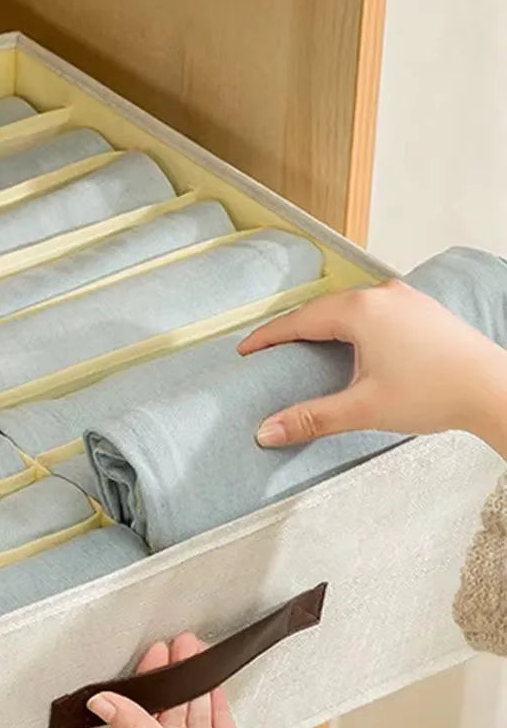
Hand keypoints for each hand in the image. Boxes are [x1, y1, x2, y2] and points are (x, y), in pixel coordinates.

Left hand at [87, 633, 294, 727]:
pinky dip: (217, 711)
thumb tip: (100, 703)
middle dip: (173, 684)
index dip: (144, 690)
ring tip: (197, 655)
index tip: (153, 657)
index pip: (137, 727)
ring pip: (194, 726)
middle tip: (178, 647)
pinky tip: (213, 686)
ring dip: (195, 691)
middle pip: (166, 723)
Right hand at [238, 279, 506, 456]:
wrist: (493, 389)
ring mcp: (405, 300)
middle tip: (269, 350)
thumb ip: (310, 418)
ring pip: (349, 309)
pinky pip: (373, 312)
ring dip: (324, 326)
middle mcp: (381, 296)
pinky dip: (351, 326)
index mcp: (360, 312)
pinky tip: (351, 344)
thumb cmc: (434, 393)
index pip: (299, 320)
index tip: (246, 350)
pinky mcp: (422, 311)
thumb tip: (265, 431)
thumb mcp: (362, 408)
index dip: (268, 337)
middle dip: (293, 330)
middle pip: (322, 310)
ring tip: (305, 347)